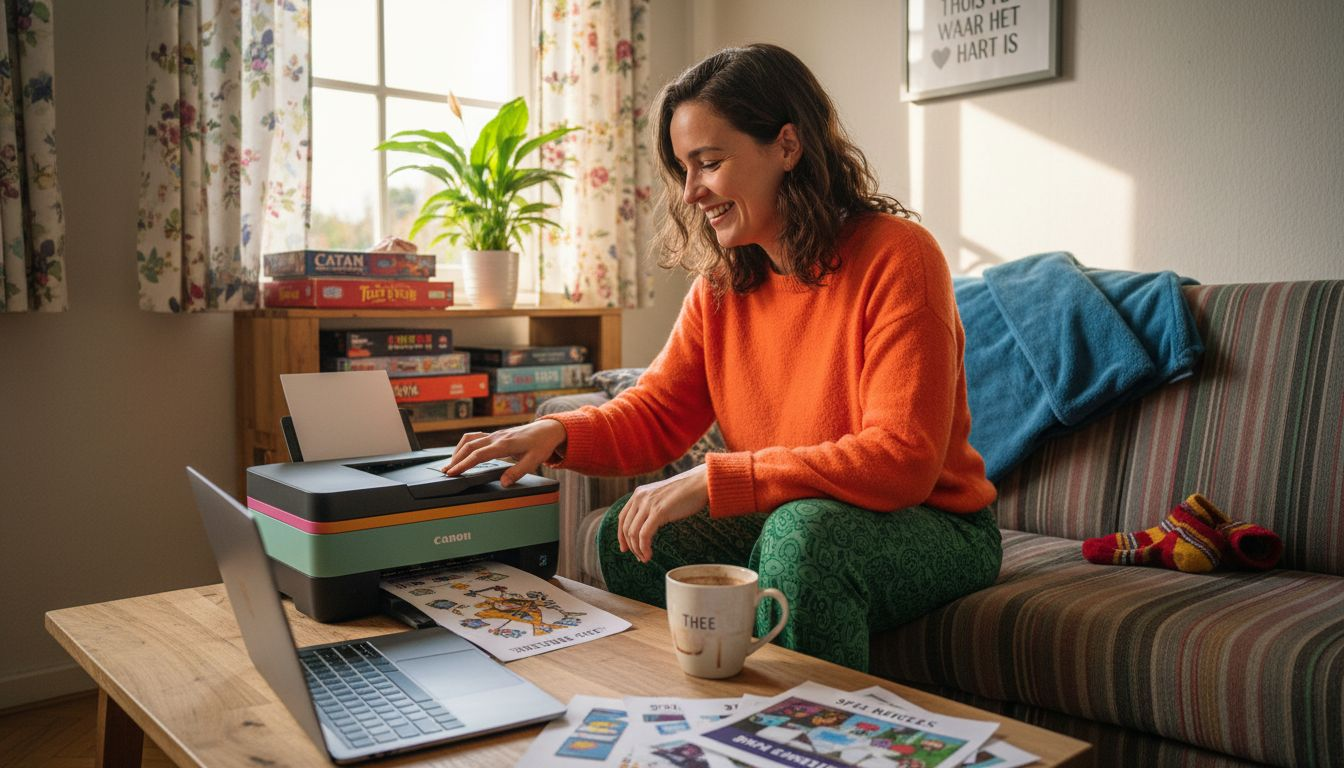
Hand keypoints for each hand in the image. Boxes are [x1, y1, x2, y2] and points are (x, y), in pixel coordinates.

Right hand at [442, 419, 566, 486]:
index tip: (453, 472)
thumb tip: (503, 483)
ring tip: (451, 464)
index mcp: (505, 444)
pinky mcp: (495, 435)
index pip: (479, 455)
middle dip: (456, 459)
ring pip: (470, 440)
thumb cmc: (541, 445)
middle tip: (446, 472)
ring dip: (458, 451)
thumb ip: (518, 472)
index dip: (464, 464)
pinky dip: (465, 445)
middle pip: (469, 447)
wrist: (547, 430)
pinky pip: (475, 437)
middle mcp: (497, 437)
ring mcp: (495, 434)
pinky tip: (462, 453)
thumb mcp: (534, 461)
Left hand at [618, 464, 709, 562]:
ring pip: (633, 533)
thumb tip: (648, 523)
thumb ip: (652, 505)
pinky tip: (649, 555)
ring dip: (637, 549)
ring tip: (645, 558)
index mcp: (639, 493)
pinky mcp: (658, 512)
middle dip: (630, 545)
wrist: (700, 483)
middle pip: (626, 527)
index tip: (625, 548)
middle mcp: (640, 497)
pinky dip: (644, 548)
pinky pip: (644, 535)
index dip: (621, 535)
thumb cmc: (687, 492)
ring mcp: (648, 504)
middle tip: (639, 557)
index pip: (622, 517)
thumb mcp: (662, 497)